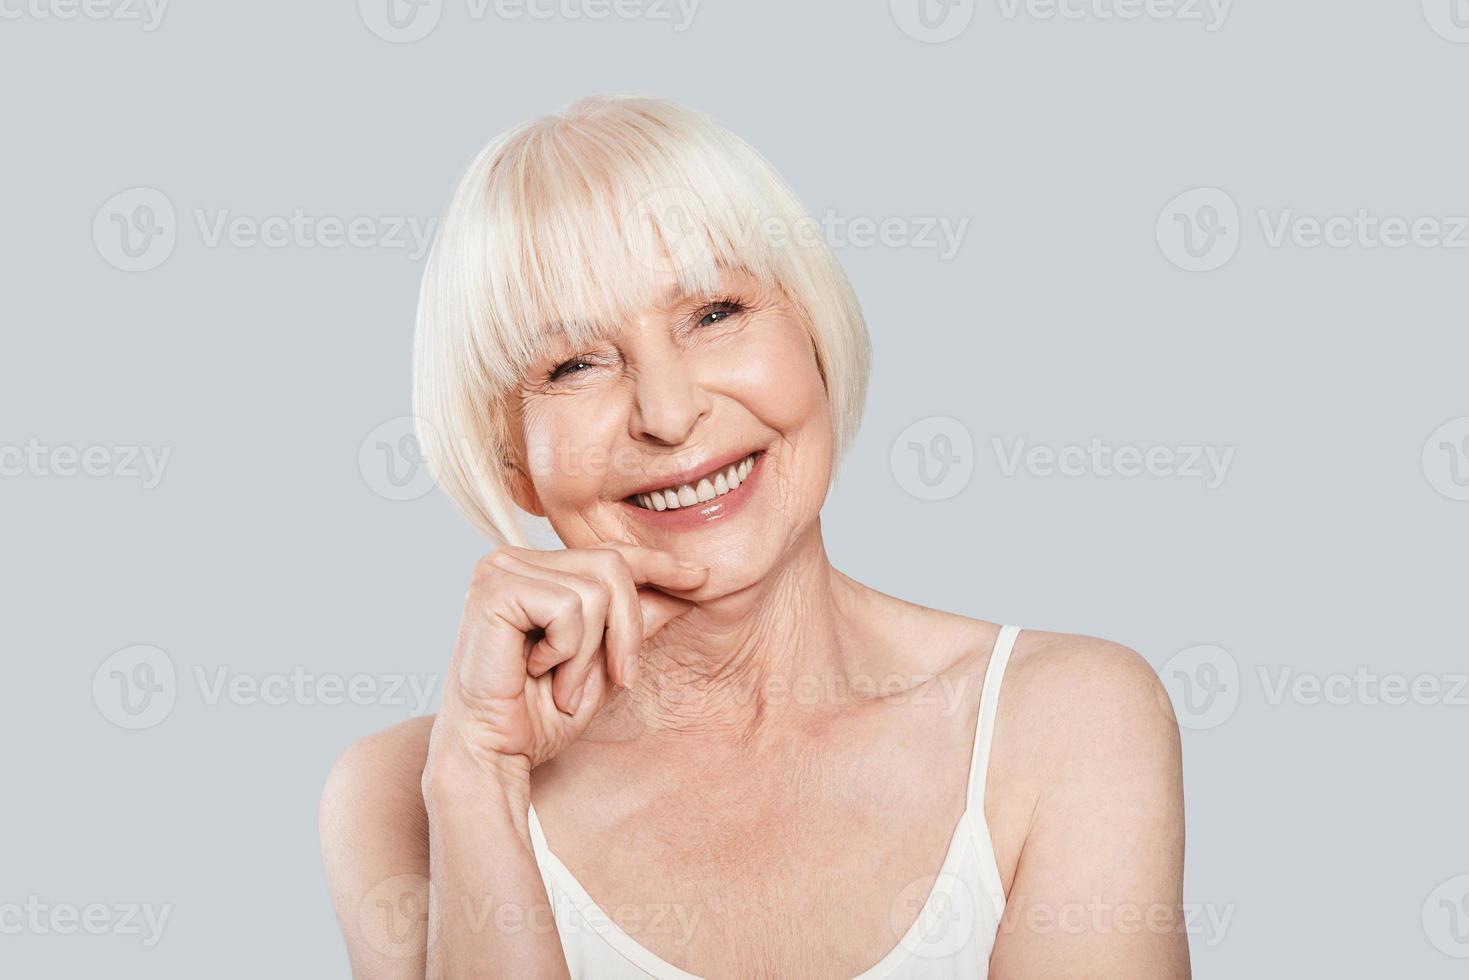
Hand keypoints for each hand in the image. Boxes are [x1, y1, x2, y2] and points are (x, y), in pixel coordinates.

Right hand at [425, 542, 708, 791]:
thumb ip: (633, 624)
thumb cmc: (539, 713)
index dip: (660, 566)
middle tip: (618, 678)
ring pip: (596, 590)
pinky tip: (536, 673)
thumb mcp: (603, 663)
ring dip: (590, 652)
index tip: (702, 580)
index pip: (610, 555)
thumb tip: (682, 591)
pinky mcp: (495, 589)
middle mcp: (514, 559)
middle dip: (628, 630)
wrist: (493, 754)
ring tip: (562, 684)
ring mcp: (500, 569)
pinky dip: (567, 651)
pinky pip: (570, 607)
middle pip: (613, 566)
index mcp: (536, 570)